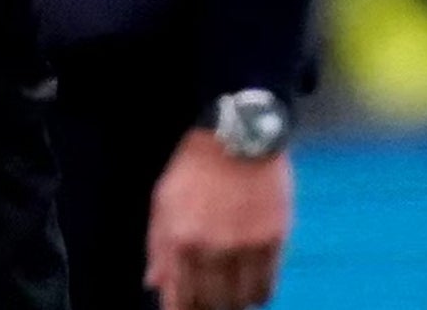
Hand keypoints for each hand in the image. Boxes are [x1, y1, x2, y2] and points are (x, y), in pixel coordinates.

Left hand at [144, 131, 293, 309]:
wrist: (238, 135)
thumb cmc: (195, 166)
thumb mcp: (164, 200)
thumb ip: (158, 246)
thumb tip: (153, 283)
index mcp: (181, 239)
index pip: (180, 299)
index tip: (184, 307)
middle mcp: (213, 248)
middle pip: (213, 305)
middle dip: (208, 306)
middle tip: (208, 297)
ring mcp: (246, 246)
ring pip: (241, 302)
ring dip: (234, 301)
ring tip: (229, 288)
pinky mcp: (273, 241)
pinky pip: (266, 287)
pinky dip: (257, 292)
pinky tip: (250, 280)